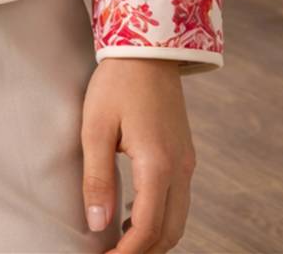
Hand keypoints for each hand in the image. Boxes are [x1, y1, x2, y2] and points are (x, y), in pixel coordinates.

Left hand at [81, 58, 195, 253]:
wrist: (148, 49)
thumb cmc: (116, 83)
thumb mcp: (96, 127)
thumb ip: (97, 178)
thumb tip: (97, 224)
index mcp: (158, 165)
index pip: (148, 229)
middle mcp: (180, 169)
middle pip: (169, 232)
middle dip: (143, 252)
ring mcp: (186, 163)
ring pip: (177, 219)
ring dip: (152, 238)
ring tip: (119, 242)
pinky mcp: (184, 154)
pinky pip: (178, 200)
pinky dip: (160, 218)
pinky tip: (132, 215)